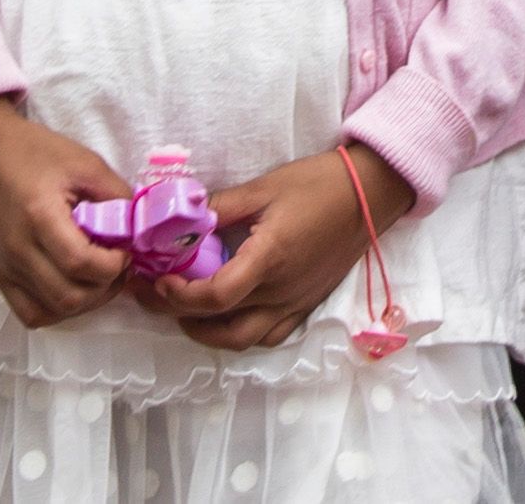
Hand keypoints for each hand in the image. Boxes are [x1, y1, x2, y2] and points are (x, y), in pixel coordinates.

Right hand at [0, 98, 132, 330]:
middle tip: (116, 265)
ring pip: (50, 311)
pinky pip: (29, 313)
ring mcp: (3, 267)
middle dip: (104, 288)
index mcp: (39, 216)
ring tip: (97, 278)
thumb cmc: (33, 151)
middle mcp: (16, 250)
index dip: (113, 265)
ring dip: (83, 303)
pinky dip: (55, 309)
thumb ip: (115, 195)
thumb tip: (138, 227)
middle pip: (68, 297)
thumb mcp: (84, 162)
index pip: (81, 264)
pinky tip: (70, 287)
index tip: (125, 250)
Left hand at [161, 140, 402, 351]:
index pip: (215, 296)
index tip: (157, 279)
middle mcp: (282, 291)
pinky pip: (267, 336)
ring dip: (206, 333)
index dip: (178, 295)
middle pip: (220, 325)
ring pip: (243, 340)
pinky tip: (227, 315)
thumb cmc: (319, 184)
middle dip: (177, 315)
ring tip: (184, 310)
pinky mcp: (307, 306)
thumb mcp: (264, 187)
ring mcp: (296, 303)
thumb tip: (180, 214)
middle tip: (153, 296)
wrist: (371, 195)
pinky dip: (240, 334)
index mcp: (269, 259)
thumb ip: (219, 205)